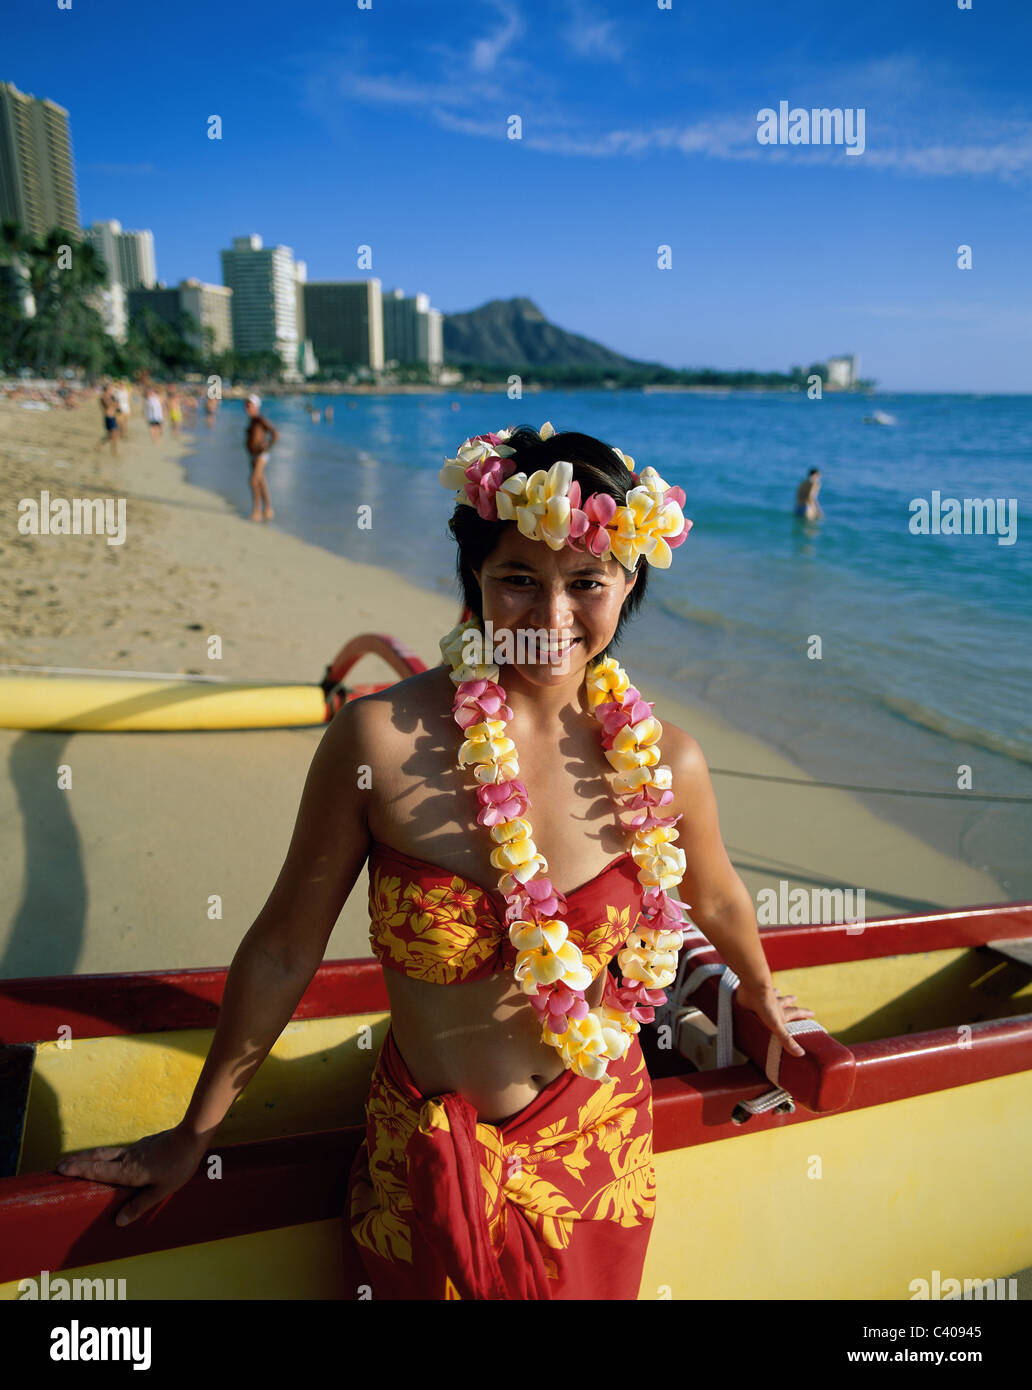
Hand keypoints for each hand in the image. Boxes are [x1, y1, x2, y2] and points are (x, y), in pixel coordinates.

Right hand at [54, 1126, 207, 1226]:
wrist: (191, 1136)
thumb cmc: (178, 1166)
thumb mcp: (162, 1191)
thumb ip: (140, 1205)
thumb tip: (118, 1221)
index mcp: (129, 1172)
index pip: (99, 1171)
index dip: (80, 1170)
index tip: (61, 1169)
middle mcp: (127, 1158)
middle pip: (98, 1158)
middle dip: (78, 1161)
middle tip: (59, 1165)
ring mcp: (135, 1149)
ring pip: (107, 1152)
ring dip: (90, 1156)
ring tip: (77, 1159)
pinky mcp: (143, 1144)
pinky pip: (119, 1151)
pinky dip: (106, 1154)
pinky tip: (109, 1157)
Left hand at [735, 981, 815, 1056]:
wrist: (753, 986)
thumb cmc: (764, 1006)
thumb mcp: (777, 1026)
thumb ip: (786, 1039)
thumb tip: (801, 1053)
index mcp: (781, 1012)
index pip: (796, 1013)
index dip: (805, 1014)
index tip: (813, 1013)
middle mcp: (775, 1003)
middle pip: (786, 1002)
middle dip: (792, 1002)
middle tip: (796, 998)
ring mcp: (764, 997)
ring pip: (773, 994)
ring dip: (777, 994)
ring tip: (779, 991)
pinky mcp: (753, 993)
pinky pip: (756, 991)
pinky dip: (756, 989)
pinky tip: (754, 987)